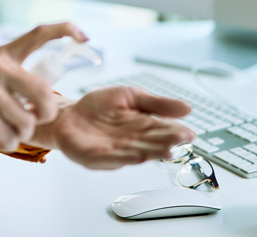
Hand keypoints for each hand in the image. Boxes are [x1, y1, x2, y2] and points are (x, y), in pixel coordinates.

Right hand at [0, 22, 87, 151]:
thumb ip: (11, 75)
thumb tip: (45, 92)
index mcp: (1, 55)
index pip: (38, 34)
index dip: (66, 30)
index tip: (86, 35)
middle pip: (44, 96)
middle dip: (46, 114)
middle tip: (35, 120)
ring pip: (28, 122)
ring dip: (21, 133)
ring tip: (6, 130)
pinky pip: (11, 136)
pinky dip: (9, 143)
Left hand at [31, 86, 192, 169]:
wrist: (68, 113)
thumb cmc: (100, 106)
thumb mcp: (131, 96)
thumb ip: (156, 103)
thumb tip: (187, 108)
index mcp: (142, 127)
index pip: (163, 131)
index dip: (175, 133)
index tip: (188, 133)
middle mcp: (131, 143)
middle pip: (151, 144)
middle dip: (165, 143)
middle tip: (178, 142)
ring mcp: (113, 152)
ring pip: (134, 154)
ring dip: (148, 153)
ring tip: (162, 152)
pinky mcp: (94, 158)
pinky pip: (108, 159)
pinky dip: (122, 159)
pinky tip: (134, 157)